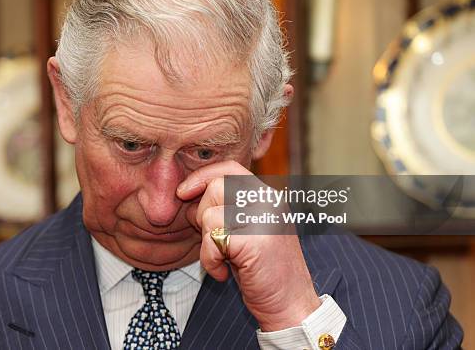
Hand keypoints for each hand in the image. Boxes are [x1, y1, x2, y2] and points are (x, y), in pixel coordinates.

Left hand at [177, 161, 320, 331]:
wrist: (291, 307)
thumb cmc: (264, 272)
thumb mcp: (247, 231)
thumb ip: (227, 208)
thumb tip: (188, 193)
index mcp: (268, 197)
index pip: (230, 168)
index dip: (202, 176)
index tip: (183, 192)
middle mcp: (269, 202)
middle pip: (216, 186)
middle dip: (201, 213)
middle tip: (211, 240)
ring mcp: (265, 219)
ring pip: (211, 213)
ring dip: (206, 241)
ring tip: (220, 259)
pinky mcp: (255, 240)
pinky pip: (213, 239)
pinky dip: (210, 259)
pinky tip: (223, 273)